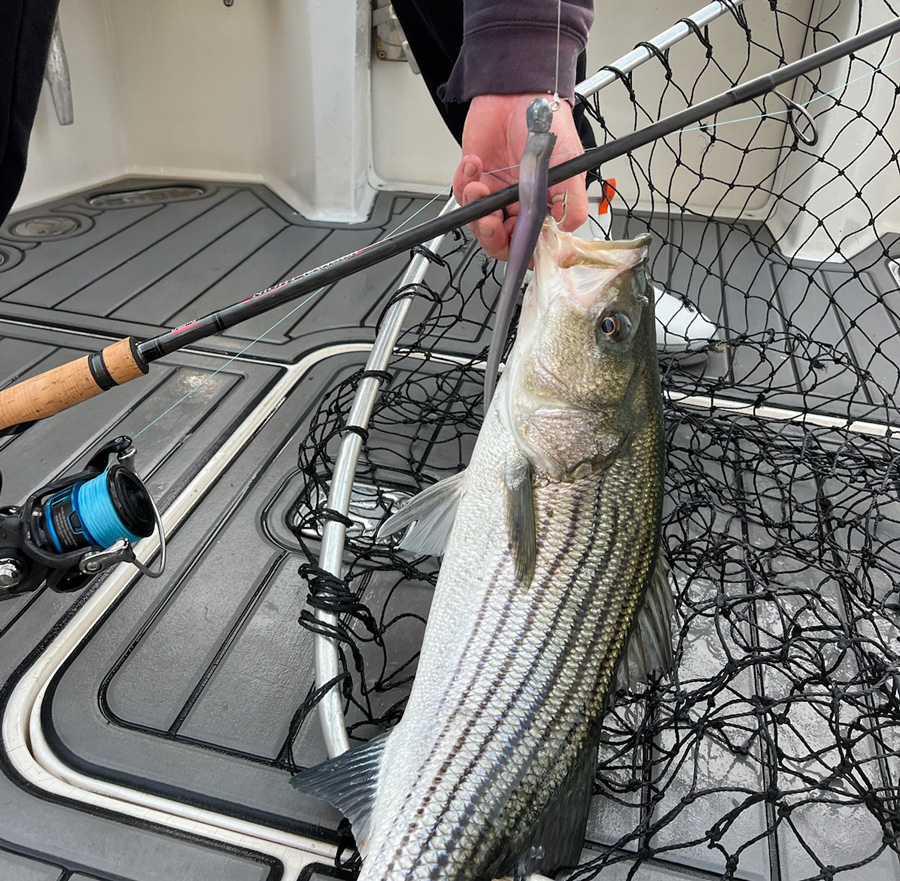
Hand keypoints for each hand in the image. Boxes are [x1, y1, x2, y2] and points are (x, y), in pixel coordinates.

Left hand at [452, 93, 588, 260]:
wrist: (520, 90)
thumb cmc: (548, 123)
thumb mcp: (569, 163)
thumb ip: (571, 199)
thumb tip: (568, 227)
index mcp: (541, 209)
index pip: (528, 245)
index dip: (520, 251)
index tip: (514, 241)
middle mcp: (517, 205)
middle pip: (499, 240)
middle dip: (491, 234)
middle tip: (489, 220)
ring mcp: (495, 193)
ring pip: (477, 220)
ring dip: (475, 207)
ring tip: (478, 184)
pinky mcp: (474, 177)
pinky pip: (461, 194)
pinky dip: (463, 182)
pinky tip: (473, 163)